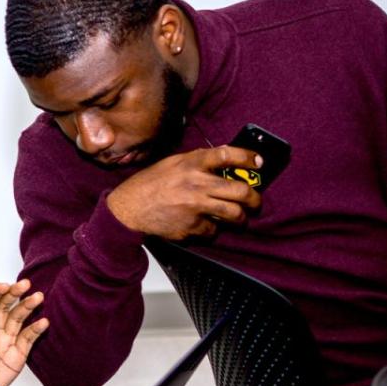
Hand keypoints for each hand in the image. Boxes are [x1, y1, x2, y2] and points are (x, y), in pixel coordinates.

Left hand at [0, 280, 48, 385]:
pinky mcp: (16, 356)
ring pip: (18, 319)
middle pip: (4, 307)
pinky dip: (35, 330)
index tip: (3, 285)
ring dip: (27, 307)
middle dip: (14, 294)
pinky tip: (43, 322)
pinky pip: (27, 339)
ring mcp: (5, 343)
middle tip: (25, 284)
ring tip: (38, 297)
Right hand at [107, 146, 262, 239]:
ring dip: (240, 218)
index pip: (227, 155)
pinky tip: (205, 224)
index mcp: (191, 164)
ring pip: (234, 214)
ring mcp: (195, 207)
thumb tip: (223, 160)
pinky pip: (214, 230)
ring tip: (239, 218)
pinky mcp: (191, 226)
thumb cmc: (149, 185)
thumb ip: (196, 161)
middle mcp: (196, 184)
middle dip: (254, 199)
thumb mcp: (171, 164)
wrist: (128, 209)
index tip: (258, 162)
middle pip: (240, 191)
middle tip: (255, 202)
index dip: (247, 157)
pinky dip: (213, 229)